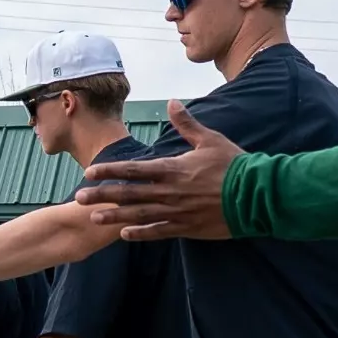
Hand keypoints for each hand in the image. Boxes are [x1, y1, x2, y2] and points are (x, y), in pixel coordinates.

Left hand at [74, 100, 239, 241]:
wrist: (259, 194)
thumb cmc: (234, 165)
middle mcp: (169, 191)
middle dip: (102, 195)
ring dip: (114, 216)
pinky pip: (158, 231)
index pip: (133, 170)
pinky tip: (122, 235)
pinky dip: (140, 233)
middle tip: (78, 198)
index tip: (90, 172)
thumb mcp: (210, 139)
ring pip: (138, 214)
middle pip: (129, 193)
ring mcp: (176, 211)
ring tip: (93, 217)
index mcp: (173, 169)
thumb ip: (187, 124)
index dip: (110, 171)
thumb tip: (172, 102)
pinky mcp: (186, 227)